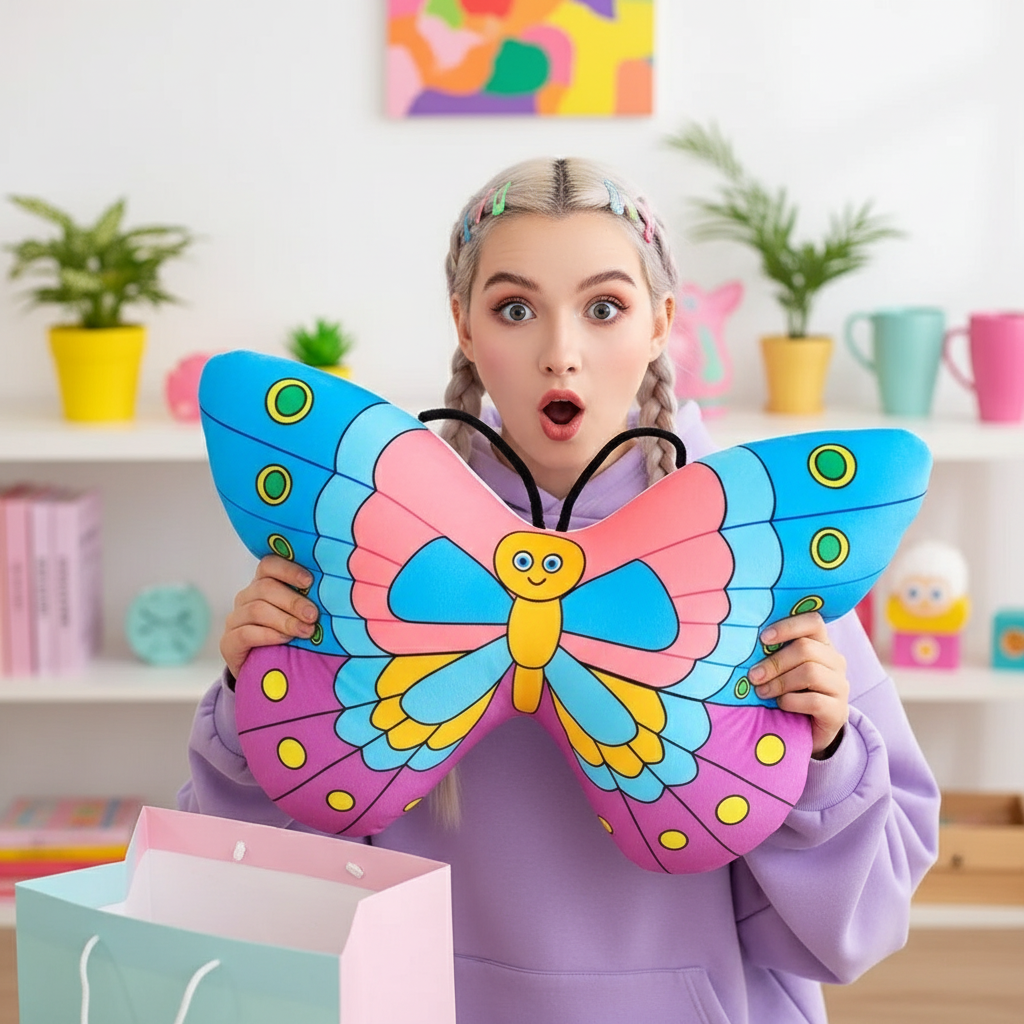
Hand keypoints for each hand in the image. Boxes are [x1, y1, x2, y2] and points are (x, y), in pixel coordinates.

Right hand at [220, 555, 318, 678]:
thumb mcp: (300, 617)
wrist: (265, 671)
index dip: (288, 570)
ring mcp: (235, 619)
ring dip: (285, 620)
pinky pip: (246, 633)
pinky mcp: (228, 642)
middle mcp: (246, 597)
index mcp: (263, 584)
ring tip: (306, 631)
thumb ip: (309, 603)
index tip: (309, 581)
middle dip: (293, 601)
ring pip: (256, 610)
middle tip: (313, 615)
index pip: (269, 564)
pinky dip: (269, 635)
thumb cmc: (289, 638)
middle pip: (265, 588)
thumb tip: (335, 594)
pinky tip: (285, 639)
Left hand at [747, 612, 849, 758]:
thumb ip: (773, 653)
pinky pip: (813, 700)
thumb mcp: (782, 669)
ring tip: (762, 691)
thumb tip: (743, 644)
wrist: (808, 730)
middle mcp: (835, 661)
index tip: (763, 638)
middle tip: (753, 676)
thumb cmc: (789, 692)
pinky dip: (790, 701)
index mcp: (822, 644)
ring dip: (780, 682)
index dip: (787, 627)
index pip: (813, 622)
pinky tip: (780, 704)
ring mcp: (840, 686)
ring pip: (810, 672)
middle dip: (774, 662)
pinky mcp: (838, 710)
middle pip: (805, 649)